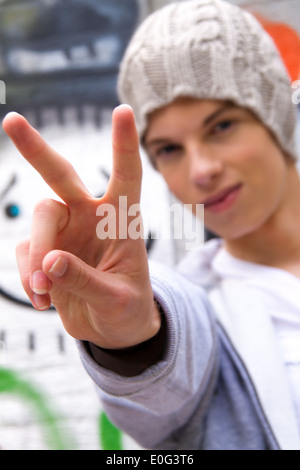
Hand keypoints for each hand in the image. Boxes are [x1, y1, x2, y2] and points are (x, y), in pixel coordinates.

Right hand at [2, 105, 160, 348]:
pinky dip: (28, 275)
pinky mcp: (45, 250)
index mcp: (122, 220)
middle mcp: (91, 216)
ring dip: (36, 256)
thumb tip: (50, 262)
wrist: (113, 329)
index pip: (126, 176)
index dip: (124, 145)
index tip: (123, 111)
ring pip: (39, 219)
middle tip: (12, 122)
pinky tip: (43, 300)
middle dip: (36, 150)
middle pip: (61, 176)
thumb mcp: (117, 301)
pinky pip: (26, 252)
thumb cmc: (127, 310)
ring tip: (45, 291)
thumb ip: (87, 282)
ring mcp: (66, 231)